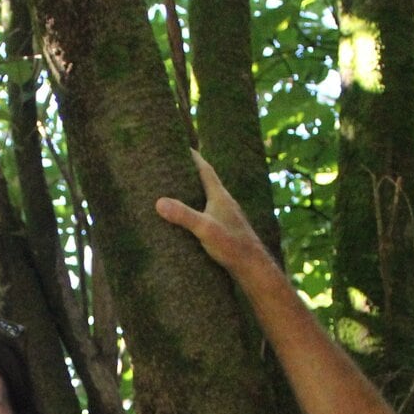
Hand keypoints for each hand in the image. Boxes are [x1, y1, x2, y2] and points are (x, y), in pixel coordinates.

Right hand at [153, 150, 269, 275]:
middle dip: (193, 173)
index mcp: (220, 196)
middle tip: (176, 167)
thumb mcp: (204, 229)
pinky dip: (201, 209)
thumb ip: (184, 215)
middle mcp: (226, 202)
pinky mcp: (228, 229)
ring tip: (180, 191)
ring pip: (210, 198)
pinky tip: (194, 219)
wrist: (253, 266)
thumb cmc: (232, 245)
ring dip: (197, 192)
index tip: (183, 147)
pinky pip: (212, 212)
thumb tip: (159, 202)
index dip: (194, 157)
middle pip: (208, 182)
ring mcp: (228, 216)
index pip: (206, 170)